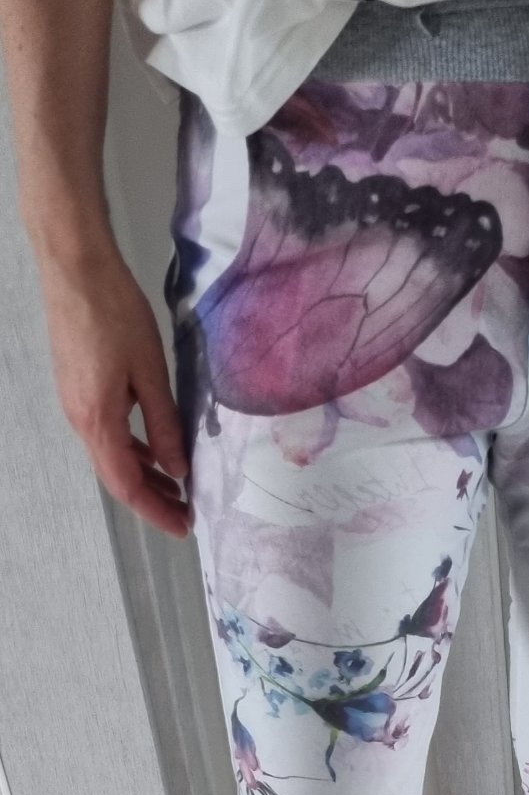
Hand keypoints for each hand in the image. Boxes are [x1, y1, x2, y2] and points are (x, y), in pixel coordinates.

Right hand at [36, 240, 191, 538]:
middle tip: (186, 513)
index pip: (127, 484)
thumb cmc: (115, 313)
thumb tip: (178, 467)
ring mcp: (76, 404)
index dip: (156, 510)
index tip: (184, 526)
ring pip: (111, 455)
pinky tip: (154, 449)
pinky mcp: (78, 389)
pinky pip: (106, 433)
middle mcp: (80, 419)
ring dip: (143, 475)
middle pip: (117, 476)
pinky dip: (132, 449)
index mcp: (97, 420)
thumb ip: (164, 423)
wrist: (75, 269)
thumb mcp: (150, 371)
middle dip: (152, 499)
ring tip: (178, 487)